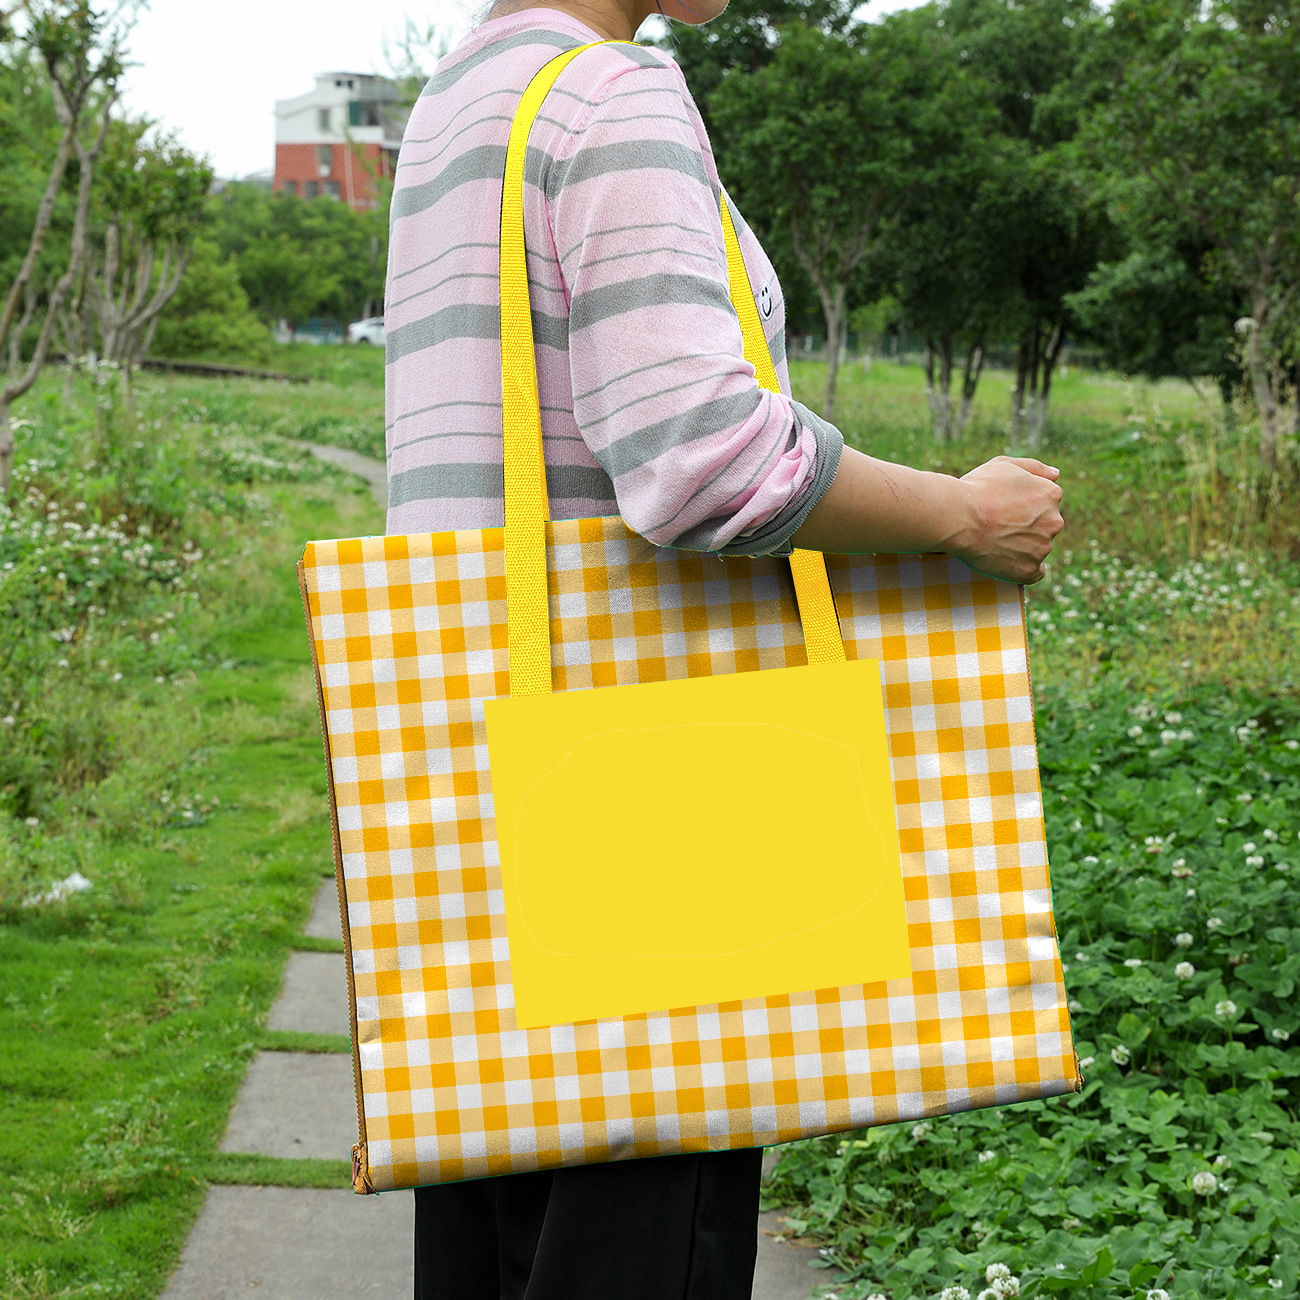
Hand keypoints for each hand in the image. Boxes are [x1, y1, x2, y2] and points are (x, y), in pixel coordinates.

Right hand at [947, 456, 1063, 584]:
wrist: (959, 517)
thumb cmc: (978, 488)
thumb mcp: (1005, 464)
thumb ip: (1035, 467)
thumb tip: (1056, 474)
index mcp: (1051, 494)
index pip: (1046, 502)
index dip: (1025, 505)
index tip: (1007, 509)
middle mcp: (1054, 521)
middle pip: (1045, 526)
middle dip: (1027, 526)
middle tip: (999, 526)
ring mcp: (1042, 547)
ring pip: (1038, 548)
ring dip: (1023, 546)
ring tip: (995, 542)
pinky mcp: (1028, 569)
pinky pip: (1034, 572)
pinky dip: (1024, 568)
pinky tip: (1008, 563)